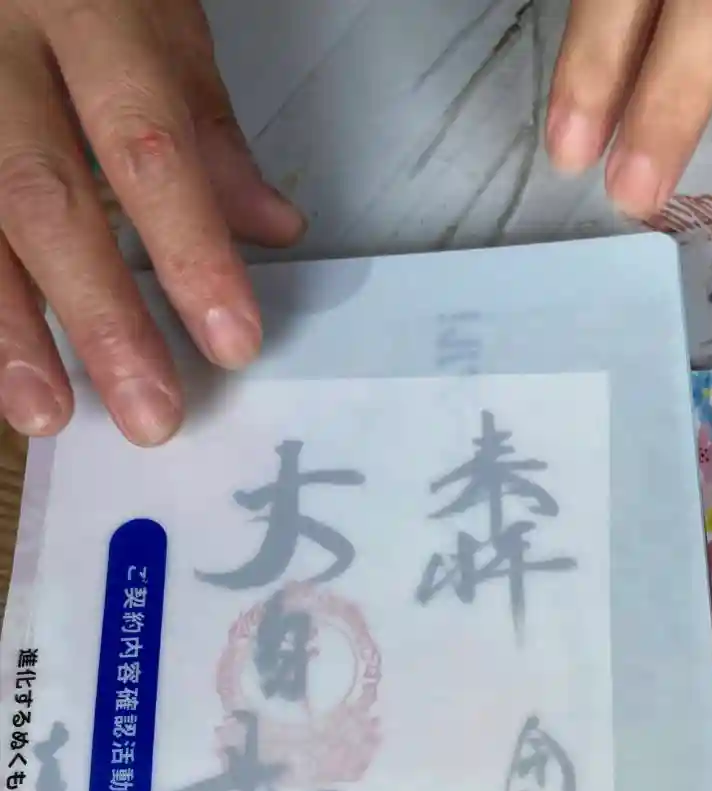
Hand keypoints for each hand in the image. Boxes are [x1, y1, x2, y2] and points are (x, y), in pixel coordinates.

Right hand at [0, 0, 304, 445]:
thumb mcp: (150, 8)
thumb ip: (201, 120)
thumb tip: (271, 228)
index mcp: (80, 3)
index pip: (145, 141)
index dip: (190, 248)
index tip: (231, 343)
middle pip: (44, 193)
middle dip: (99, 314)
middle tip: (150, 415)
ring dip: (7, 327)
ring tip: (44, 413)